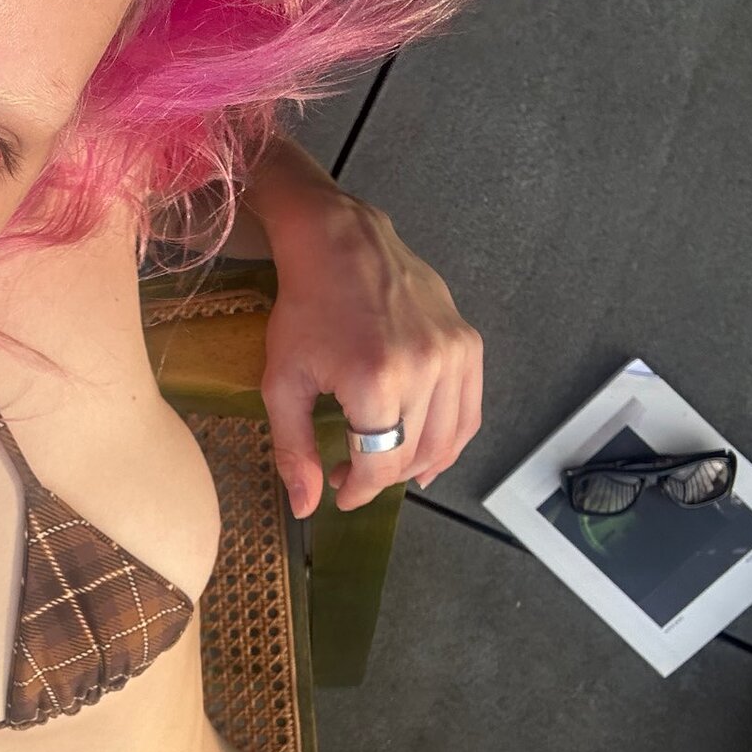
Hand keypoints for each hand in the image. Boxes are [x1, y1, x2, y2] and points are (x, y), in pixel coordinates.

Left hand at [260, 197, 482, 515]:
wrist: (340, 244)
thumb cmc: (305, 309)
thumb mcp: (282, 383)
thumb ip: (294, 450)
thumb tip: (305, 506)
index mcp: (376, 380)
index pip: (380, 465)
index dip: (358, 490)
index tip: (339, 494)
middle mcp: (424, 367)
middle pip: (413, 455)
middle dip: (379, 477)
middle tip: (349, 475)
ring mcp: (453, 354)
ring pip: (448, 440)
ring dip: (416, 464)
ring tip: (382, 463)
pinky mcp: (468, 343)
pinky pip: (469, 412)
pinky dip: (449, 439)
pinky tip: (424, 451)